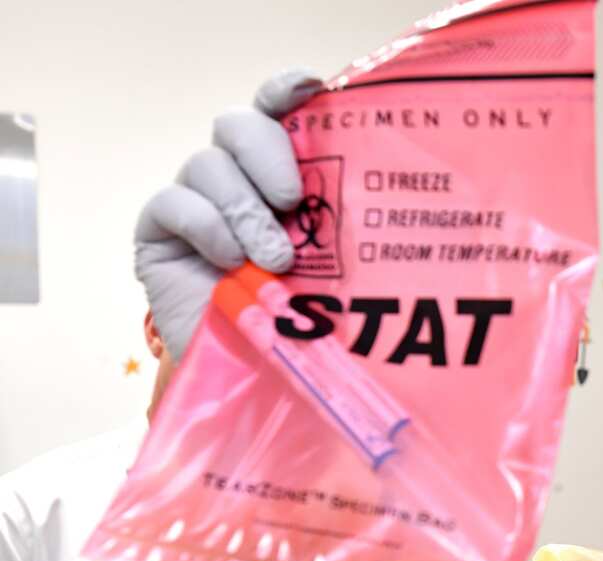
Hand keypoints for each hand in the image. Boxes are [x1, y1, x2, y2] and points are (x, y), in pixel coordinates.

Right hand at [135, 69, 323, 358]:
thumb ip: (346, 230)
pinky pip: (174, 202)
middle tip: (291, 202)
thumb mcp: (339, 269)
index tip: (310, 89)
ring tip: (272, 260)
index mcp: (283, 171)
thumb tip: (384, 192)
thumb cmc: (307, 316)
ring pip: (207, 164)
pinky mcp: (160, 229)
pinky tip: (230, 263)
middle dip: (266, 154)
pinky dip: (206, 227)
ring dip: (244, 211)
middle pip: (238, 123)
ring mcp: (196, 198)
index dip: (286, 89)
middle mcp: (238, 175)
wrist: (257, 372)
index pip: (277, 108)